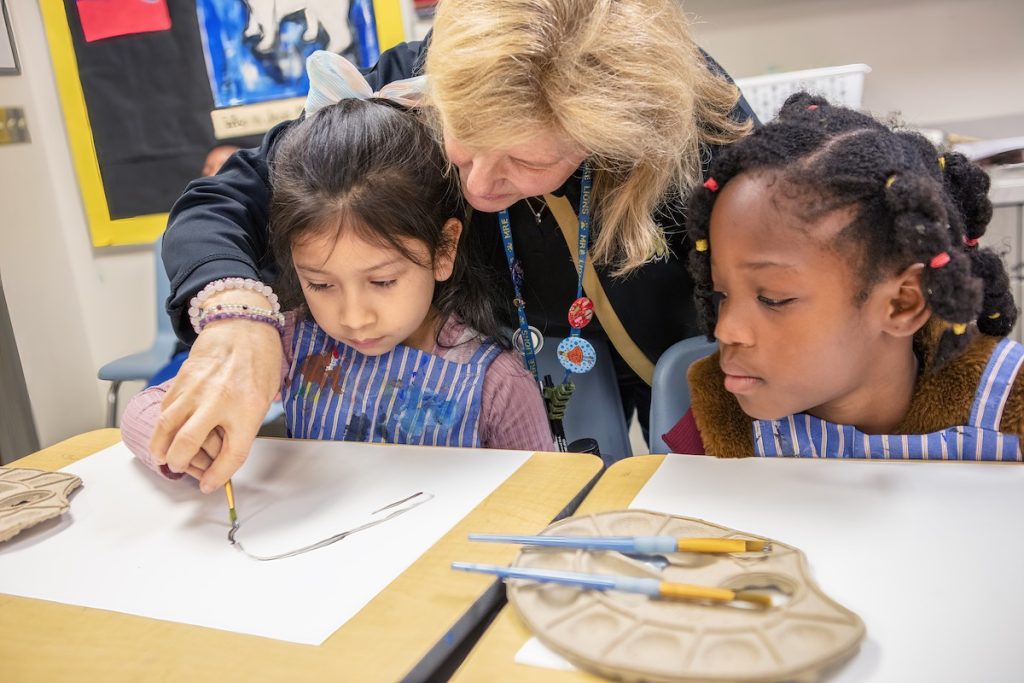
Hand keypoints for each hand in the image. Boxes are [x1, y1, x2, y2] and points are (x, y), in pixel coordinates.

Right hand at [150, 301, 282, 492]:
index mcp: (248, 408)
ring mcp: (196, 389)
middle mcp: (219, 400)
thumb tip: (221, 455)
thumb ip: (243, 427)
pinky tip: (165, 433)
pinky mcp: (181, 379)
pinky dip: (162, 426)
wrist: (243, 325)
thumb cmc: (259, 361)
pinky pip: (165, 409)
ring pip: (167, 427)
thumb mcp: (264, 398)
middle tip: (182, 468)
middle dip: (182, 464)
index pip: (231, 454)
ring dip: (162, 447)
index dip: (219, 476)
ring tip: (164, 457)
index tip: (210, 484)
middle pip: (189, 444)